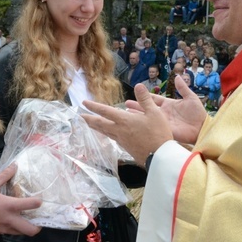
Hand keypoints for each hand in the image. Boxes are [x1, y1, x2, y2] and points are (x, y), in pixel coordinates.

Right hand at [0, 165, 40, 236]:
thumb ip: (4, 176)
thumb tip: (14, 166)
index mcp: (9, 206)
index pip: (31, 205)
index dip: (38, 202)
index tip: (39, 199)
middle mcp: (9, 220)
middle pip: (31, 230)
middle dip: (38, 226)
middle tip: (38, 218)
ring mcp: (3, 229)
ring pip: (21, 233)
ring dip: (26, 227)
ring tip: (26, 219)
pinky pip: (10, 232)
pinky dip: (14, 228)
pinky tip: (11, 220)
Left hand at [84, 75, 206, 155]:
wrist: (160, 156)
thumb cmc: (158, 133)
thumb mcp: (155, 112)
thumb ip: (145, 99)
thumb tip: (138, 85)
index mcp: (124, 120)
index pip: (104, 111)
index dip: (93, 106)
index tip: (83, 103)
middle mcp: (119, 130)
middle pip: (100, 124)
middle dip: (89, 119)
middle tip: (81, 116)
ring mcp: (121, 140)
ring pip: (105, 132)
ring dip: (96, 127)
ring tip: (91, 124)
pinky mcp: (126, 148)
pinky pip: (112, 138)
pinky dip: (106, 133)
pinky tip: (109, 133)